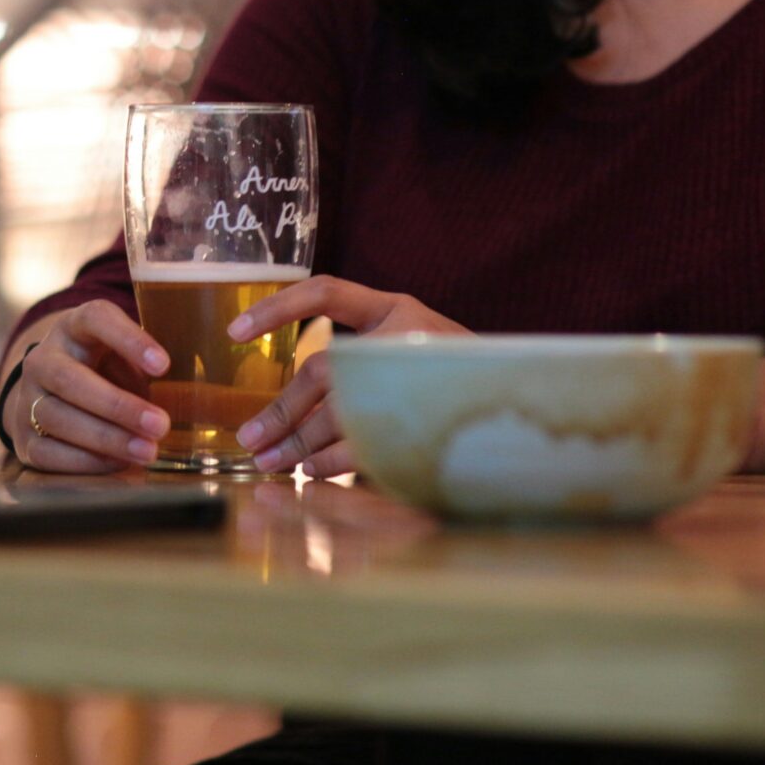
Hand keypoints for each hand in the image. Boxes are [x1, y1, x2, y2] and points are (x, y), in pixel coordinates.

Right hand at [0, 301, 171, 473]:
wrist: (52, 394)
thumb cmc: (105, 371)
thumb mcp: (125, 356)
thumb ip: (152, 367)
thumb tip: (206, 397)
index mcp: (74, 327)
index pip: (95, 319)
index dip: (128, 339)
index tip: (164, 364)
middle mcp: (43, 358)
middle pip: (69, 378)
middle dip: (117, 406)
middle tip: (160, 424)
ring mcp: (27, 397)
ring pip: (56, 417)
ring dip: (106, 438)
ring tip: (147, 451)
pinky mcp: (22, 435)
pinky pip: (47, 452)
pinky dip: (85, 461)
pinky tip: (120, 465)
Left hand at [232, 276, 467, 476]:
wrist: (531, 394)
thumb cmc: (457, 375)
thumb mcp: (414, 346)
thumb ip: (362, 361)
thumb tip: (288, 410)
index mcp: (398, 309)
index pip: (325, 292)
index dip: (276, 308)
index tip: (233, 331)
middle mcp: (408, 335)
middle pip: (324, 371)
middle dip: (282, 410)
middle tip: (249, 438)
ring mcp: (422, 376)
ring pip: (341, 411)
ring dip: (300, 442)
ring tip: (271, 461)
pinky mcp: (433, 417)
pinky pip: (369, 443)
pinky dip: (336, 461)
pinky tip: (313, 472)